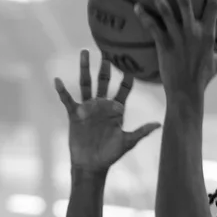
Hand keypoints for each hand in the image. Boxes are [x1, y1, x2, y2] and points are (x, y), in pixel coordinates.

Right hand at [54, 51, 159, 171]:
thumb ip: (141, 132)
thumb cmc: (110, 155)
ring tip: (85, 52)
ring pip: (86, 84)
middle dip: (105, 67)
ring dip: (85, 68)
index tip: (131, 65)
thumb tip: (159, 124)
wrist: (92, 165)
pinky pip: (68, 99)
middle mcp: (102, 105)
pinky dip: (62, 90)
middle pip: (104, 81)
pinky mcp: (75, 114)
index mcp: (116, 110)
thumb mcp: (127, 142)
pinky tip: (57, 80)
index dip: (127, 78)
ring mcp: (88, 108)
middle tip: (107, 51)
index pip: (123, 90)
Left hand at [133, 0, 216, 101]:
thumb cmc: (202, 79)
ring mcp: (178, 37)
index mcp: (208, 33)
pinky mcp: (164, 45)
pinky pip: (152, 27)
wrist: (186, 93)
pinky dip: (144, 16)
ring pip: (165, 10)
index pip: (213, 6)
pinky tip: (136, 7)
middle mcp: (193, 31)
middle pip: (185, 0)